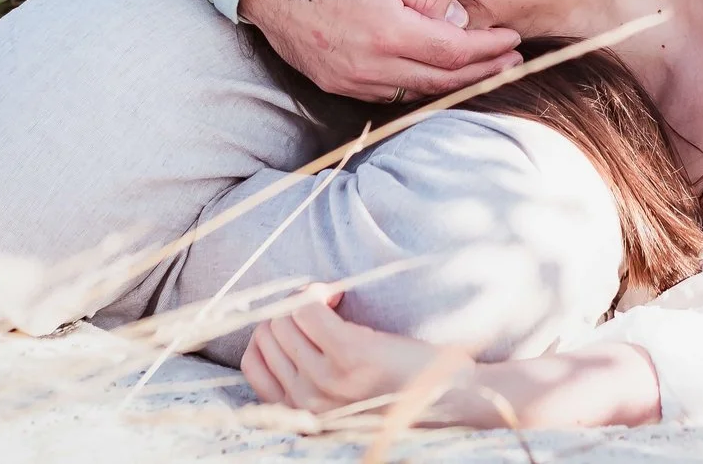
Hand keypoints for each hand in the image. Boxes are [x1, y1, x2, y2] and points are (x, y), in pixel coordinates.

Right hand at [239, 0, 520, 101]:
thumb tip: (458, 19)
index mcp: (386, 31)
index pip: (453, 52)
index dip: (488, 51)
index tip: (513, 41)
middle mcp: (369, 65)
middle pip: (440, 80)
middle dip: (481, 72)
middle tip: (511, 63)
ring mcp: (349, 79)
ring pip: (414, 91)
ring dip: (453, 83)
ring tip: (483, 70)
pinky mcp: (334, 81)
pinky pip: (387, 93)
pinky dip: (418, 86)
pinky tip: (435, 74)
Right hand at [242, 294, 468, 416]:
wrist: (450, 397)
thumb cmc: (398, 388)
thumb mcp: (342, 395)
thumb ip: (309, 377)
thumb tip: (279, 327)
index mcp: (302, 412)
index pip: (252, 364)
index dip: (270, 332)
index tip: (297, 321)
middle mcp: (308, 400)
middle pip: (267, 335)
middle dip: (287, 310)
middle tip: (319, 303)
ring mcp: (327, 379)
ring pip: (283, 319)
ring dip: (302, 298)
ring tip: (331, 298)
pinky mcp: (349, 353)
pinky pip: (306, 308)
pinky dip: (314, 291)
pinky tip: (335, 294)